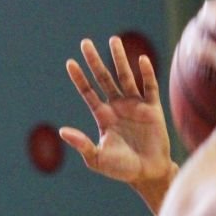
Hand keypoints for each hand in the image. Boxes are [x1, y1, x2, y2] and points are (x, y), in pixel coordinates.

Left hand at [60, 36, 176, 206]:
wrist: (147, 174)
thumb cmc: (122, 169)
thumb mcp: (97, 159)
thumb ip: (82, 144)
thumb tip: (62, 131)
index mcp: (103, 116)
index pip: (88, 92)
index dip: (79, 78)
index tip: (70, 63)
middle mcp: (118, 106)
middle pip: (104, 78)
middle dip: (95, 61)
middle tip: (85, 43)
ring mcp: (135, 105)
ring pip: (125, 77)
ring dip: (119, 59)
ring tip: (113, 40)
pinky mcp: (152, 109)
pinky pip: (149, 87)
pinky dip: (146, 74)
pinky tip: (141, 60)